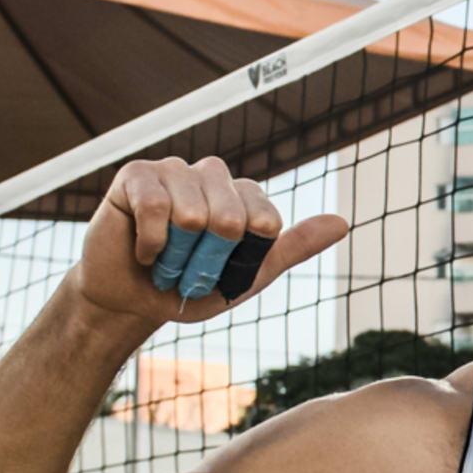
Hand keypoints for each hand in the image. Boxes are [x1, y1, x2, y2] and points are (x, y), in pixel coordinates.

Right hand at [70, 156, 347, 327]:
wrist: (130, 302)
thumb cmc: (188, 288)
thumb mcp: (247, 278)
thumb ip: (292, 248)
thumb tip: (342, 223)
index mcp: (244, 196)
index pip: (264, 221)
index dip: (238, 260)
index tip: (220, 269)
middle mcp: (213, 175)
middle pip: (230, 219)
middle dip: (206, 261)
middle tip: (186, 268)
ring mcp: (175, 170)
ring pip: (192, 215)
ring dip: (175, 256)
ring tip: (164, 259)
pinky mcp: (137, 174)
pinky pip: (155, 208)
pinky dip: (150, 245)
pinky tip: (143, 250)